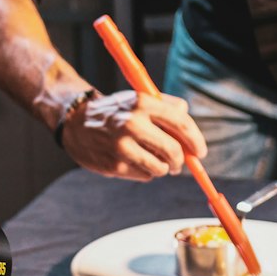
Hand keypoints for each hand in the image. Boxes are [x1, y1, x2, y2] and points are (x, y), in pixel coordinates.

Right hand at [60, 88, 206, 181]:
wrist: (75, 122)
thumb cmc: (113, 112)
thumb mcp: (138, 99)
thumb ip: (166, 107)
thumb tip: (188, 123)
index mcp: (142, 103)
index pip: (181, 123)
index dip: (196, 140)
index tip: (200, 152)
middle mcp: (132, 123)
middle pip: (173, 151)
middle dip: (180, 161)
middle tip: (178, 164)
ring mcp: (122, 146)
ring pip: (161, 168)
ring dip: (162, 168)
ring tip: (152, 159)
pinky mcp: (114, 165)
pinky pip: (144, 176)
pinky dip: (145, 172)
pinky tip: (133, 160)